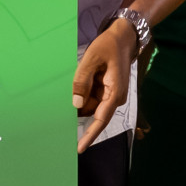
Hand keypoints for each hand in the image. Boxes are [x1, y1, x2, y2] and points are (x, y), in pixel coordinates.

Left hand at [73, 18, 135, 153]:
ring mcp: (110, 95)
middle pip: (92, 112)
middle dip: (78, 111)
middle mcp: (114, 98)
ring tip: (78, 80)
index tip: (80, 148)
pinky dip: (82, 93)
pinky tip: (80, 80)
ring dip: (80, 98)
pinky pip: (90, 97)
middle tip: (63, 106)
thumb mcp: (92, 59)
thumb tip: (76, 104)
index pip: (101, 119)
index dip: (90, 134)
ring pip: (89, 105)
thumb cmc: (108, 46)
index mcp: (115, 93)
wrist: (123, 37)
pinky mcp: (106, 90)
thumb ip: (82, 81)